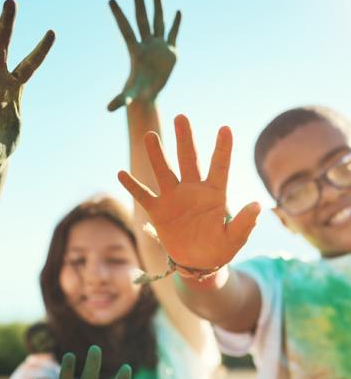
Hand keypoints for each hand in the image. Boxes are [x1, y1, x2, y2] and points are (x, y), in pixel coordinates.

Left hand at [107, 0, 180, 110]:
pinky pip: (173, 34)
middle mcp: (146, 44)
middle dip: (139, 2)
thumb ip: (120, 100)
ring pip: (158, 22)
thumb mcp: (129, 96)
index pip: (125, 28)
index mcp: (135, 51)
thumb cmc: (137, 94)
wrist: (149, 95)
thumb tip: (108, 109)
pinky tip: (177, 11)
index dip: (118, 14)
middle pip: (142, 19)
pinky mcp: (170, 51)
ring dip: (157, 6)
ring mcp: (158, 46)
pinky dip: (176, 23)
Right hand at [118, 115, 260, 269]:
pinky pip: (143, 195)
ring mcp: (173, 198)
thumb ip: (244, 223)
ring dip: (156, 154)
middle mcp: (192, 190)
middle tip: (181, 117)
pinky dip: (132, 186)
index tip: (226, 129)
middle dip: (185, 139)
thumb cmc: (219, 248)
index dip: (222, 149)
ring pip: (163, 171)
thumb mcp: (234, 238)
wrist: (197, 261)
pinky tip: (121, 173)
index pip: (219, 167)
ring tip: (149, 135)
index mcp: (214, 194)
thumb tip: (257, 205)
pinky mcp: (158, 211)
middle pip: (188, 160)